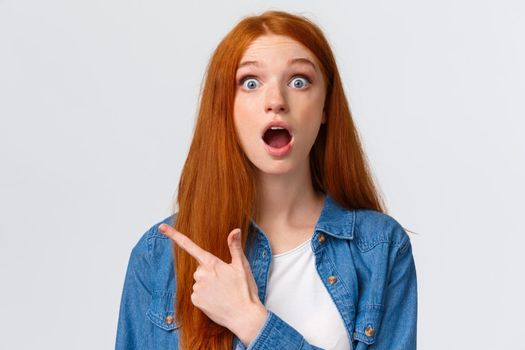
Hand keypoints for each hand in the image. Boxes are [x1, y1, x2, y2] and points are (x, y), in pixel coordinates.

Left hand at [158, 223, 267, 342]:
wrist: (243, 316)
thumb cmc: (244, 290)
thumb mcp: (242, 266)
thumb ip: (235, 246)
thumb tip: (235, 230)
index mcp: (211, 263)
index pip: (189, 246)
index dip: (174, 235)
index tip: (161, 228)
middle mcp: (201, 274)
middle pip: (200, 268)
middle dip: (210, 272)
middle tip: (225, 281)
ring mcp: (196, 288)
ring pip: (199, 282)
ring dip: (208, 285)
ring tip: (223, 292)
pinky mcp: (195, 301)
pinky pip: (197, 294)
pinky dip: (205, 296)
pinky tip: (217, 300)